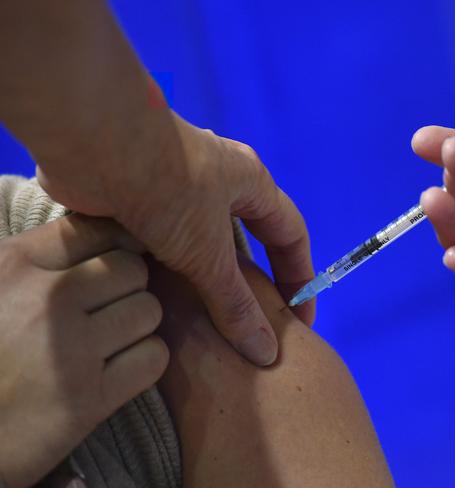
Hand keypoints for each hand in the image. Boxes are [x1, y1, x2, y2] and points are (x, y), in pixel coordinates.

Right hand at [0, 215, 167, 486]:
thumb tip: (116, 235)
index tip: (116, 267)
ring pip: (149, 310)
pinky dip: (144, 363)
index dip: (118, 245)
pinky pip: (153, 357)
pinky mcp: (87, 399)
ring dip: (138, 326)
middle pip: (132, 268)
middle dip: (129, 289)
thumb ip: (42, 258)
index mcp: (14, 264)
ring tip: (110, 342)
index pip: (97, 229)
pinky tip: (117, 371)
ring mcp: (68, 349)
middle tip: (109, 312)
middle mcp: (45, 299)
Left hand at [37, 112, 313, 365]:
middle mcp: (220, 183)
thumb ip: (235, 303)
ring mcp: (178, 190)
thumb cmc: (168, 189)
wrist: (92, 144)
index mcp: (251, 183)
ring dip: (209, 279)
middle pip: (251, 240)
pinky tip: (166, 302)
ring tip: (208, 321)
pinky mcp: (141, 200)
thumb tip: (266, 354)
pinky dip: (172, 272)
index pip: (292, 235)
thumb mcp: (208, 252)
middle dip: (257, 282)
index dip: (300, 279)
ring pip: (205, 244)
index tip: (299, 323)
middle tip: (256, 325)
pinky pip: (168, 244)